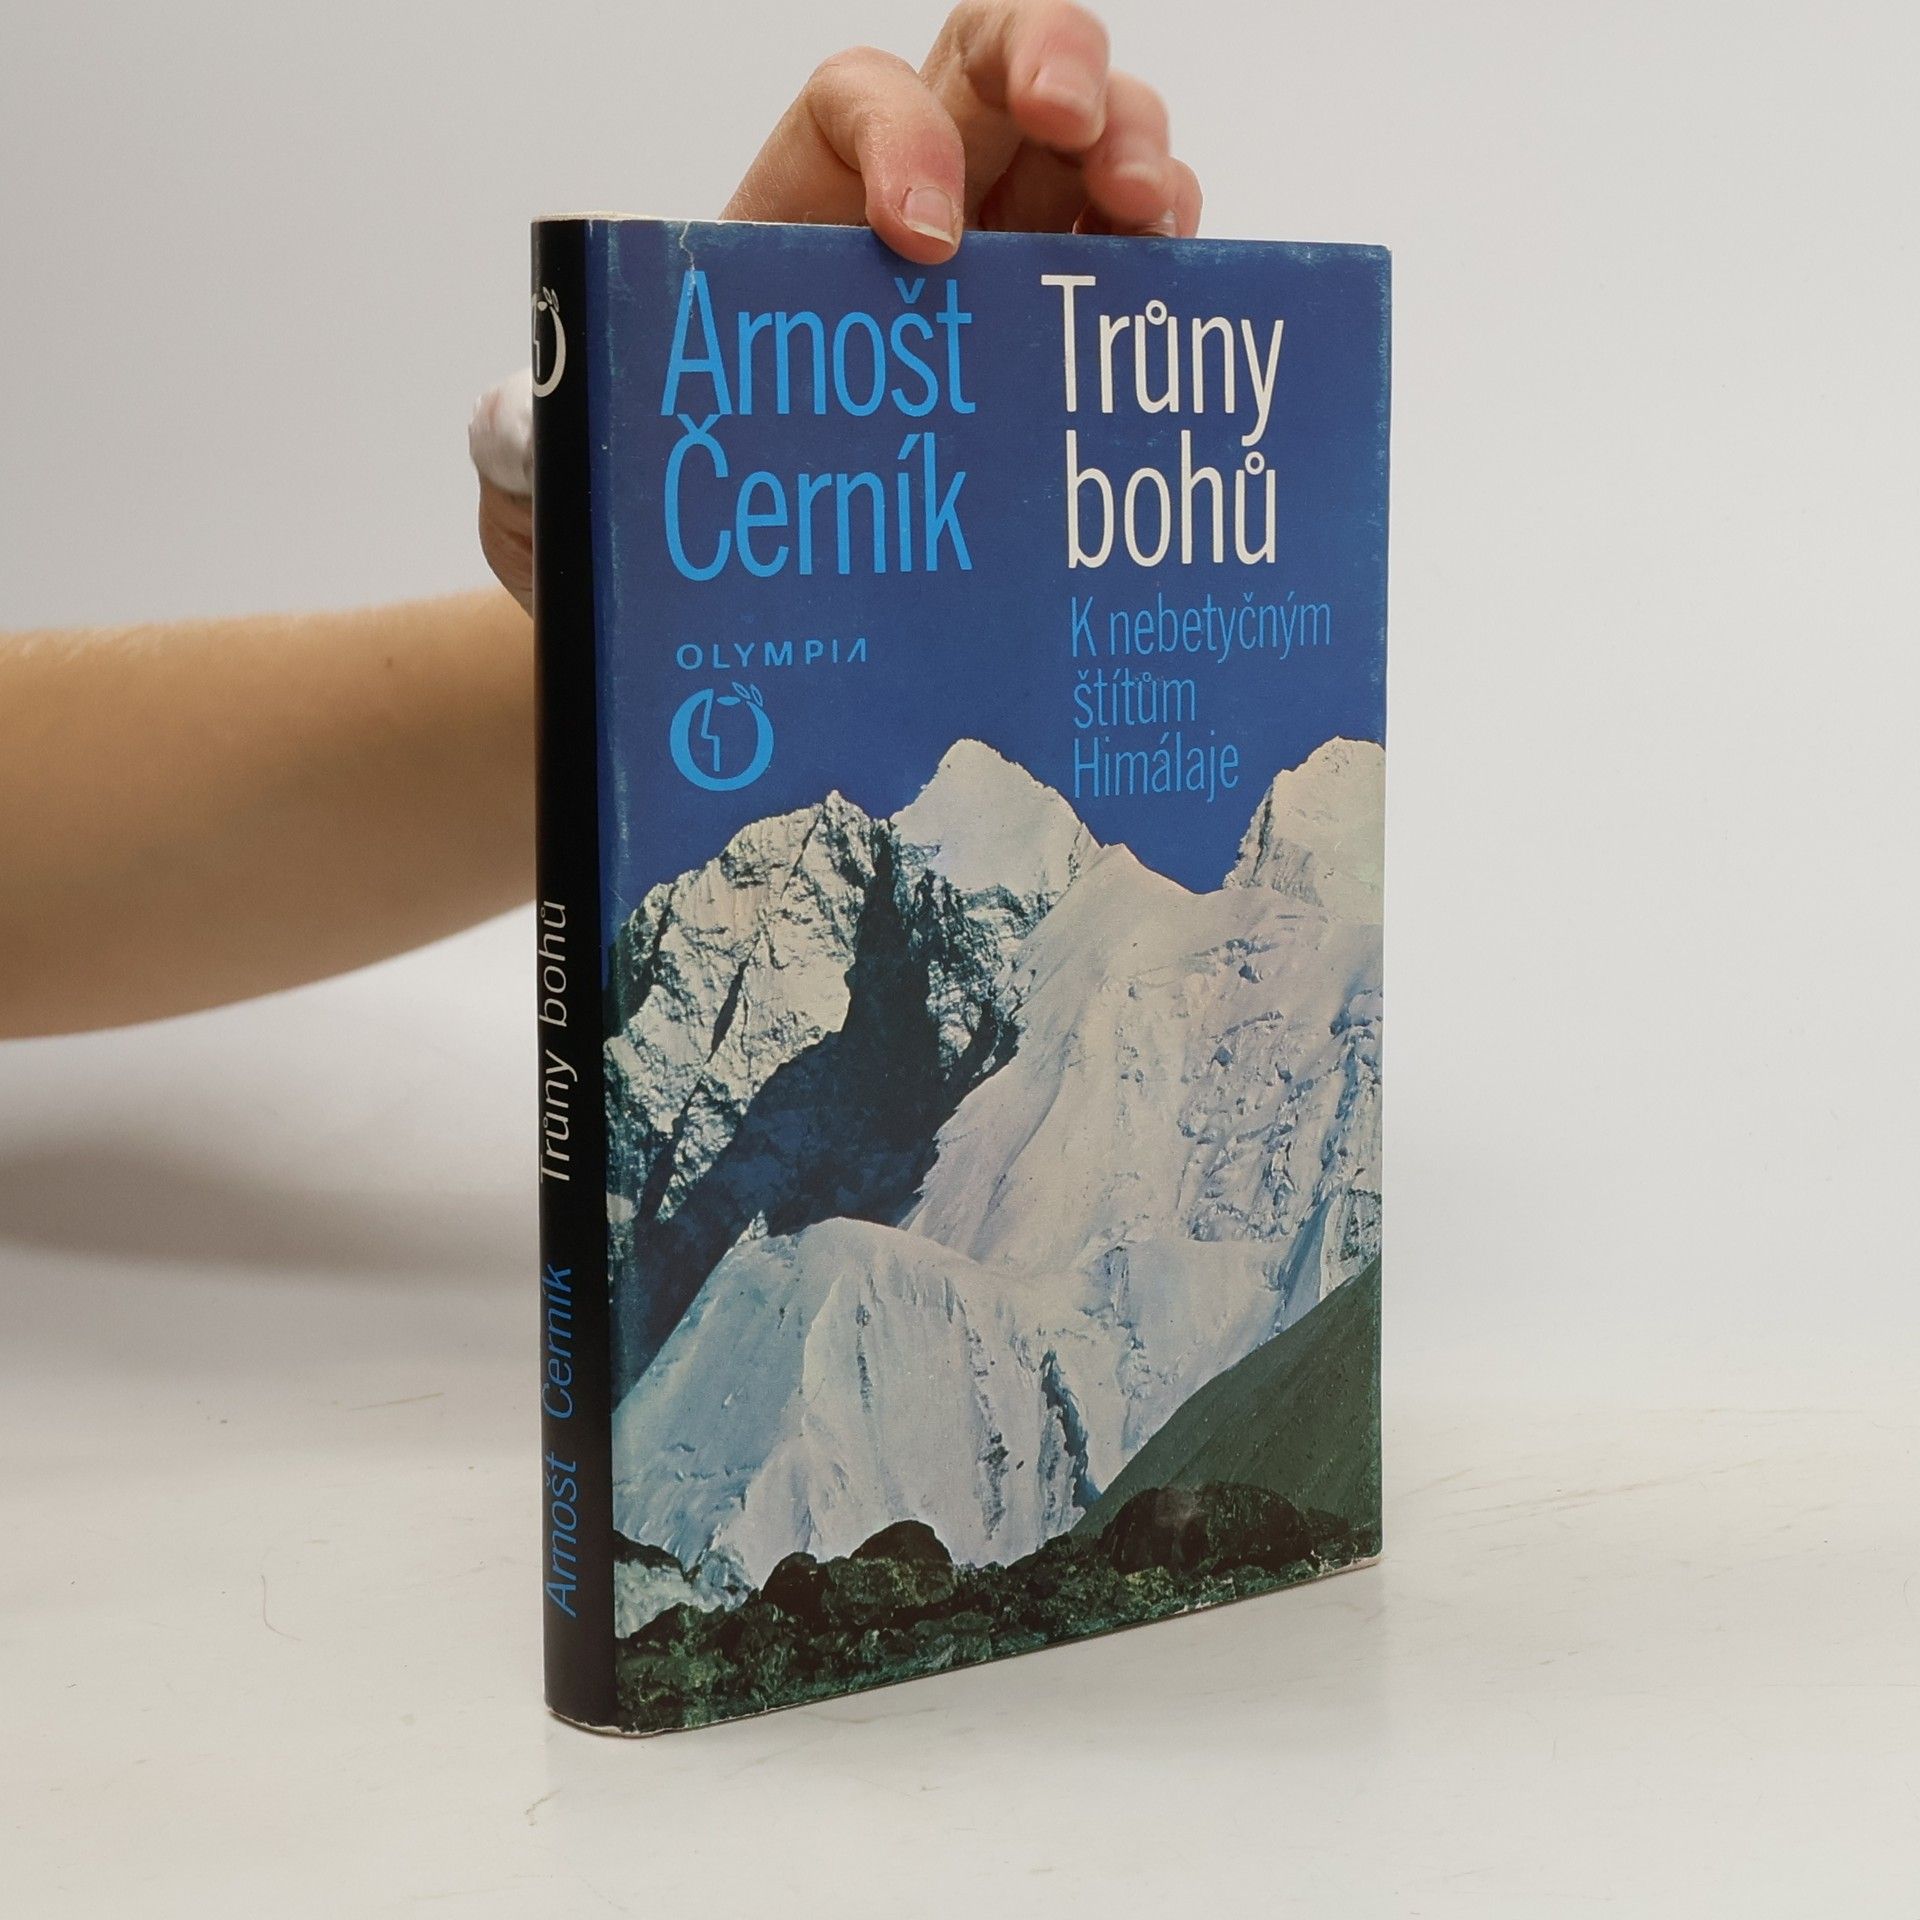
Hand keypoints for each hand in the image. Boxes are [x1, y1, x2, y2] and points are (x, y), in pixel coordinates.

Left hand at [471, 0, 1199, 611]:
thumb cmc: (656, 530)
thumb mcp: (556, 494)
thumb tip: (531, 426)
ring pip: (1090, 151)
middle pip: (997, 72)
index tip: (919, 238)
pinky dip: (1169, 270)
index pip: (855, 104)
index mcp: (790, 220)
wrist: (726, 612)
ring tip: (1152, 215)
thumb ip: (527, 451)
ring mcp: (1006, 279)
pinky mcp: (1062, 354)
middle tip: (1078, 127)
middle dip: (1054, 63)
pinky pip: (1132, 274)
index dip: (901, 134)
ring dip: (1137, 148)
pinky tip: (1182, 295)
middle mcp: (913, 220)